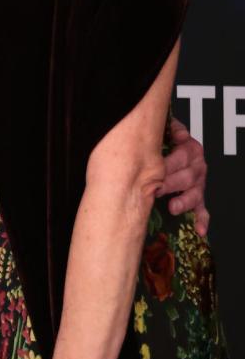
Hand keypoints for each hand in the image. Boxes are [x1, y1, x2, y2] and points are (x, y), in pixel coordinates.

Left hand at [160, 118, 208, 234]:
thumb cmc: (162, 140)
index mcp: (191, 149)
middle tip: (156, 189)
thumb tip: (180, 135)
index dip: (168, 163)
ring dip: (184, 201)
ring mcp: (198, 184)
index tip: (155, 169)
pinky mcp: (197, 198)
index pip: (182, 156)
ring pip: (195, 194)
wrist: (167, 148)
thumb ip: (172, 128)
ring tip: (173, 207)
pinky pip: (202, 211)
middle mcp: (197, 167)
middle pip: (187, 176)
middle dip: (171, 183)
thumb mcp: (166, 129)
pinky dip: (202, 220)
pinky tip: (200, 230)